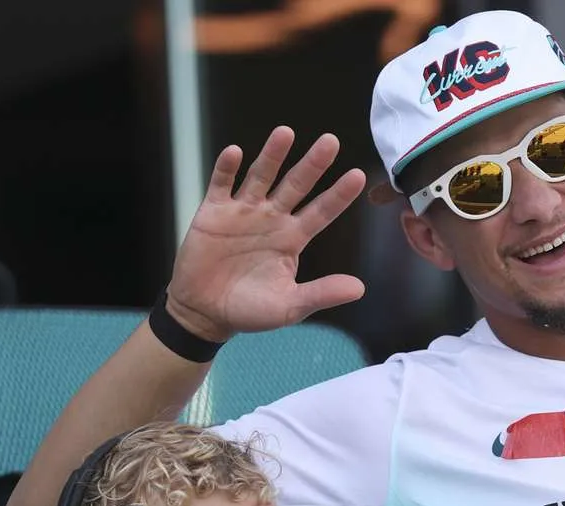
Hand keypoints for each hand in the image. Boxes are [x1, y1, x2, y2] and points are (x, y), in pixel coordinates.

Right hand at [164, 127, 366, 342]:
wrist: (205, 312)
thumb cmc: (250, 310)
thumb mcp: (289, 306)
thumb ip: (321, 294)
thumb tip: (359, 289)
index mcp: (293, 239)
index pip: (321, 212)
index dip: (338, 195)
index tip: (358, 175)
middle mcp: (272, 219)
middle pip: (296, 185)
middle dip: (312, 164)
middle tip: (331, 141)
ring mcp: (242, 212)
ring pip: (260, 176)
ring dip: (272, 155)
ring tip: (286, 133)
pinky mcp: (213, 212)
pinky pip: (221, 185)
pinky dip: (227, 169)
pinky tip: (235, 153)